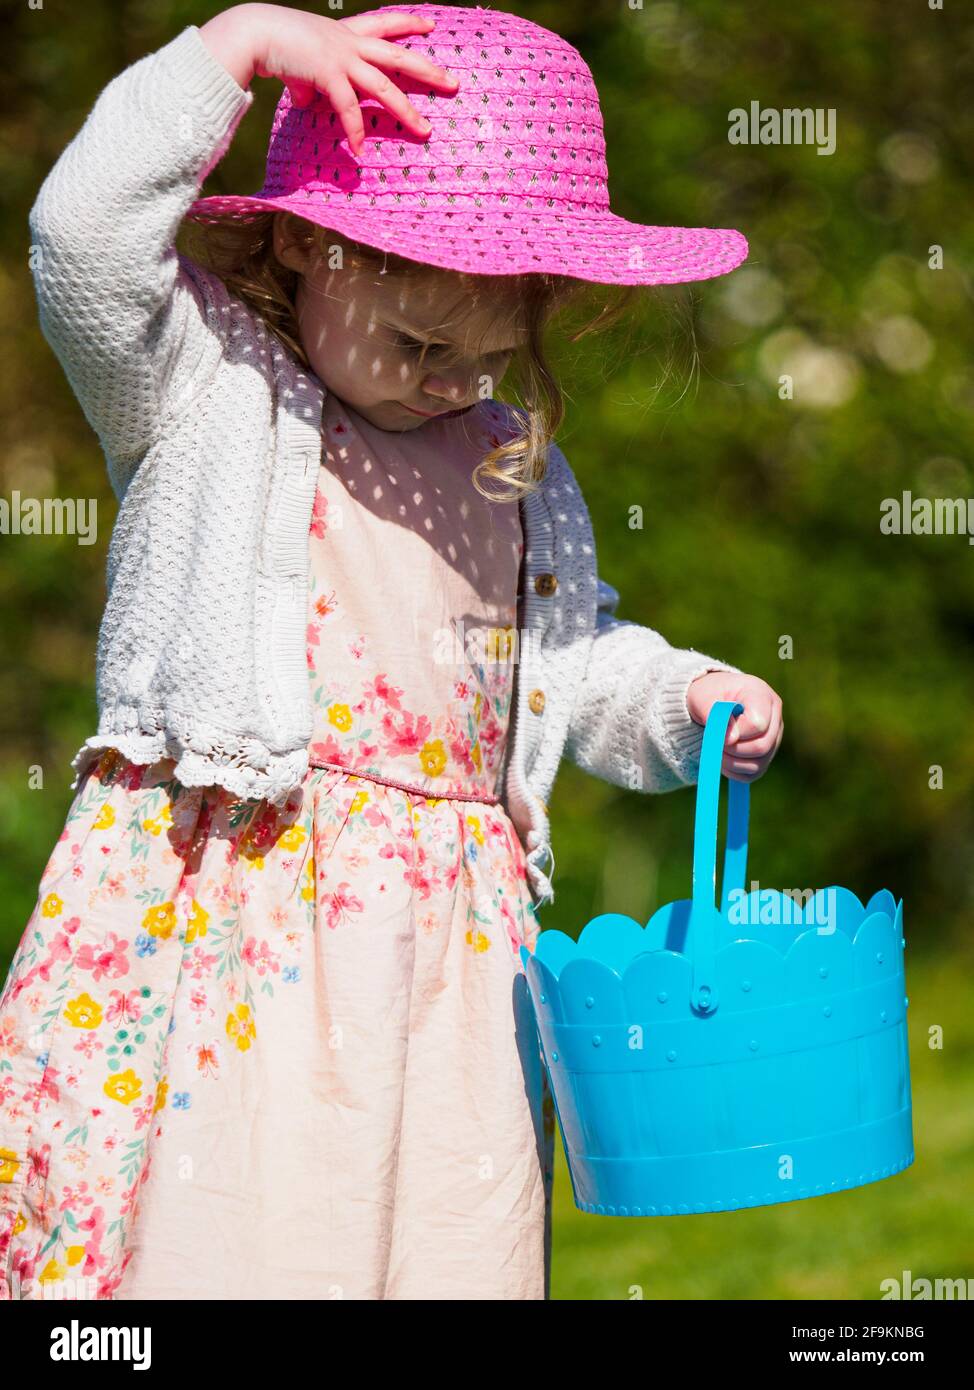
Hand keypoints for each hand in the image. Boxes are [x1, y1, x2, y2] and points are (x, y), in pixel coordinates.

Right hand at [200, 4, 459, 152]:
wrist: (255, 32)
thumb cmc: (276, 44)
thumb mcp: (303, 63)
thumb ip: (313, 83)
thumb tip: (309, 101)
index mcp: (346, 33)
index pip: (385, 23)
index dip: (409, 22)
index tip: (431, 25)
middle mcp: (349, 43)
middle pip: (399, 56)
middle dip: (428, 70)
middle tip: (453, 83)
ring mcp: (341, 57)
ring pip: (384, 85)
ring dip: (406, 110)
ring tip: (425, 130)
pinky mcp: (327, 74)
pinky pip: (348, 108)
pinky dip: (355, 131)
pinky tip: (361, 151)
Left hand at [686, 672, 782, 781]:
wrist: (709, 701)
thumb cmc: (707, 696)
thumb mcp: (703, 698)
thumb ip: (716, 715)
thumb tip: (731, 739)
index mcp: (761, 695)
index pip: (757, 724)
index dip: (735, 734)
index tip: (716, 732)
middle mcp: (774, 716)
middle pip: (761, 746)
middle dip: (732, 751)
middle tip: (713, 745)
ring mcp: (774, 736)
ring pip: (759, 763)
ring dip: (731, 764)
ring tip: (715, 752)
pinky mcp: (767, 753)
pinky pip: (754, 773)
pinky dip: (734, 772)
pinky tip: (721, 760)